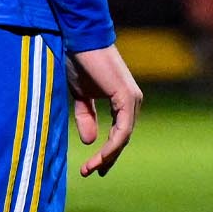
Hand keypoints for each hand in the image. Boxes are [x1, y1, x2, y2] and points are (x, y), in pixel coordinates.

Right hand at [66, 45, 141, 176]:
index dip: (107, 152)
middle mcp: (132, 101)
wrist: (79, 38)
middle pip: (123, 138)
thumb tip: (89, 142)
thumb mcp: (80, 95)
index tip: (92, 167)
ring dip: (108, 156)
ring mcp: (132, 99)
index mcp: (123, 100)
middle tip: (92, 172)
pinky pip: (122, 130)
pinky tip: (99, 156)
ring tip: (91, 169)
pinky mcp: (127, 97)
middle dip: (108, 158)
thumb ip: (86, 116)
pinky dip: (111, 146)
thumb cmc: (80, 61)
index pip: (119, 132)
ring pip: (124, 137)